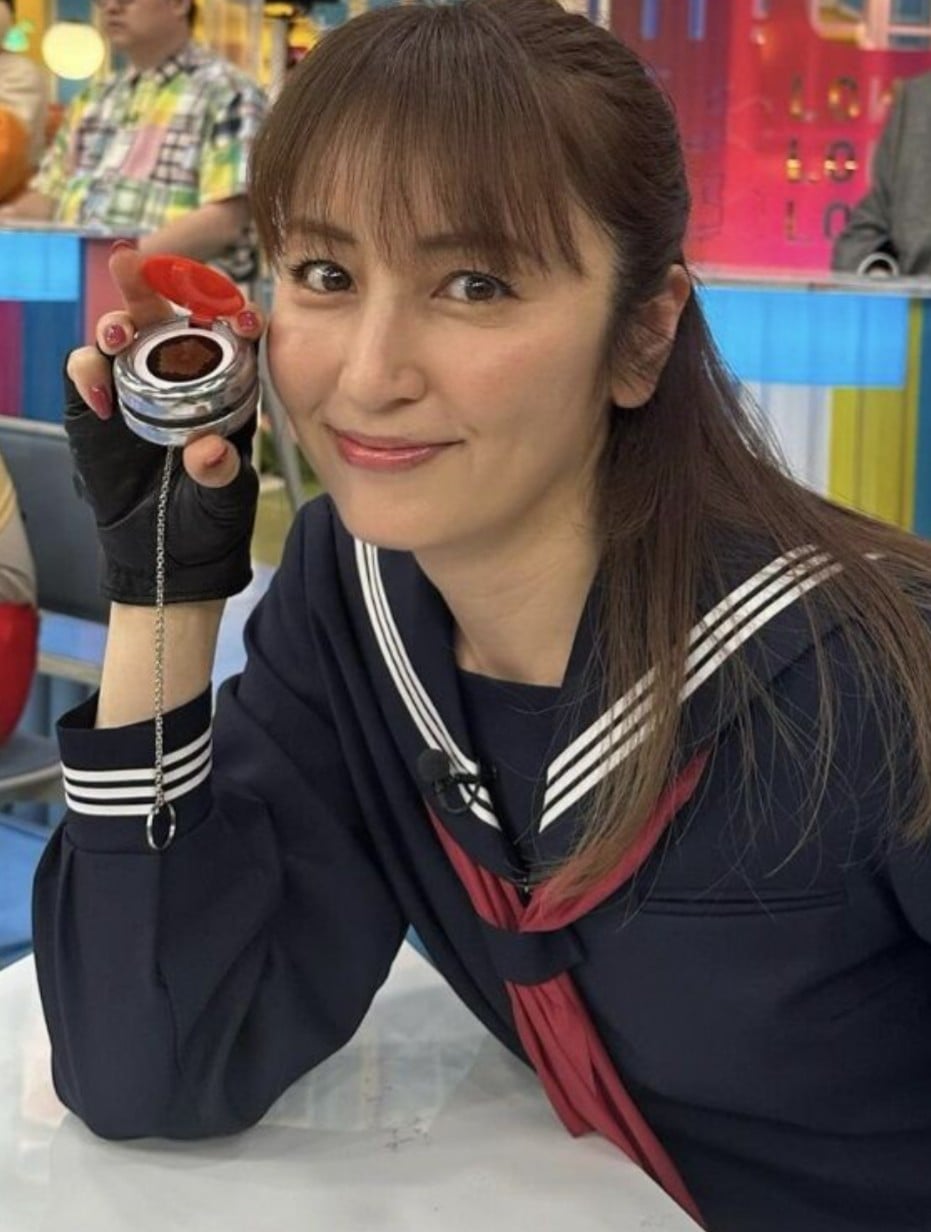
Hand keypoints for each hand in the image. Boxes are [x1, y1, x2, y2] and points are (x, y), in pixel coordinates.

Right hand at [64, 246, 264, 605]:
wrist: (165, 553)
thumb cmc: (208, 520)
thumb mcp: (224, 501)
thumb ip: (219, 475)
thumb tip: (208, 451)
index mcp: (225, 385)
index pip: (230, 335)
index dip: (233, 315)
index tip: (242, 315)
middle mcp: (178, 372)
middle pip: (165, 314)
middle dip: (151, 281)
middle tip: (134, 259)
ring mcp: (135, 383)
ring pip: (122, 333)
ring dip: (116, 322)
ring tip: (118, 334)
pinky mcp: (97, 403)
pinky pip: (87, 371)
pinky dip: (89, 373)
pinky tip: (101, 397)